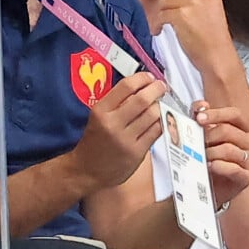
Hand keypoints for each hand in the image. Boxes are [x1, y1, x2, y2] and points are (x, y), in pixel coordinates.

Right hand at [70, 72, 165, 191]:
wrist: (86, 171)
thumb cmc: (94, 141)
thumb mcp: (99, 117)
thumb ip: (117, 103)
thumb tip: (142, 86)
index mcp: (101, 111)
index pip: (125, 86)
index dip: (141, 78)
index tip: (149, 77)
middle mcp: (112, 123)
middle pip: (142, 100)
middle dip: (156, 89)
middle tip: (161, 86)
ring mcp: (126, 139)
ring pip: (153, 115)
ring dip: (161, 106)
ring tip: (161, 104)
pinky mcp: (137, 152)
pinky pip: (156, 131)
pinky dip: (162, 122)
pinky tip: (161, 119)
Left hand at [146, 0, 234, 71]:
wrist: (218, 57)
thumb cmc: (213, 40)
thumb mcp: (209, 11)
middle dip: (158, 0)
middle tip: (151, 10)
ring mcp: (193, 3)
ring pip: (164, 2)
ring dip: (156, 14)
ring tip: (157, 25)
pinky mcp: (182, 15)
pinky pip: (161, 14)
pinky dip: (156, 24)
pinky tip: (158, 30)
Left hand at [193, 101, 248, 206]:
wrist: (211, 186)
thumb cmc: (210, 157)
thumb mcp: (205, 134)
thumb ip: (202, 116)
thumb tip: (201, 105)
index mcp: (244, 129)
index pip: (235, 114)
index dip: (216, 114)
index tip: (198, 118)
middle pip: (229, 131)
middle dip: (208, 136)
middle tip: (195, 143)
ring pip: (229, 149)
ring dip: (210, 152)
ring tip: (200, 157)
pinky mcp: (246, 178)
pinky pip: (234, 169)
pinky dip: (219, 166)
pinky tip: (209, 166)